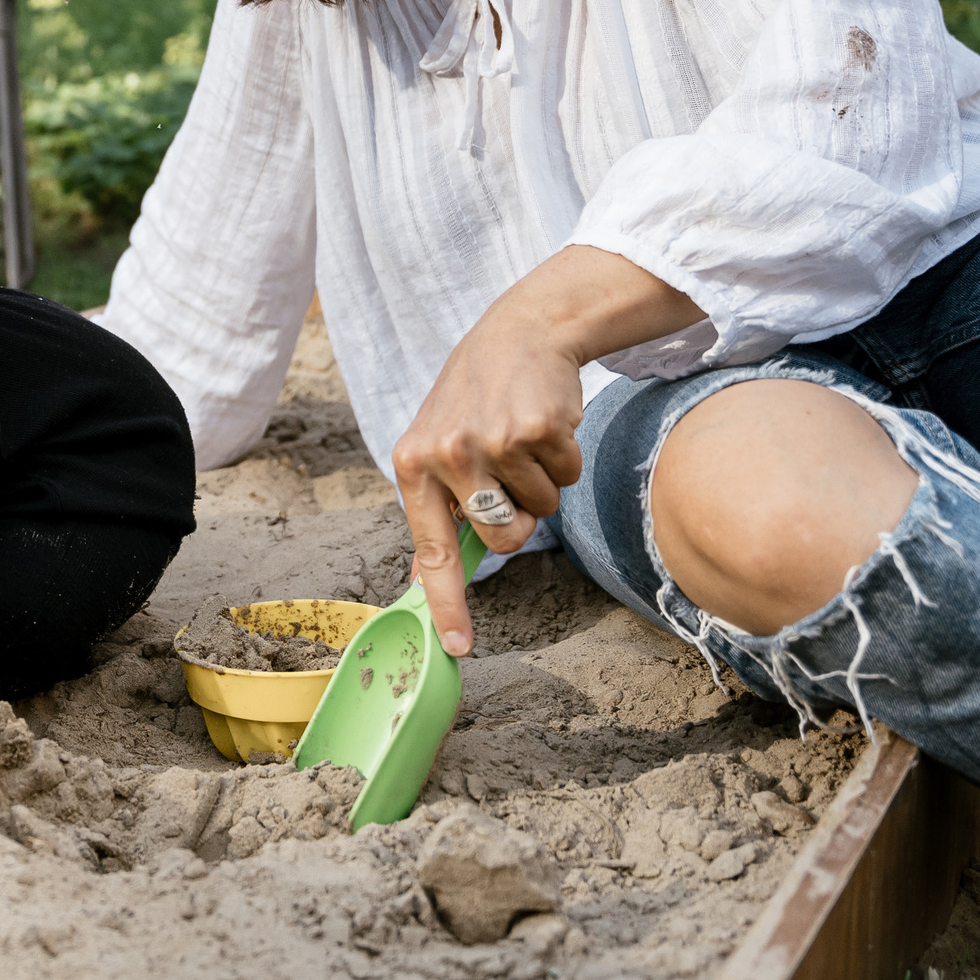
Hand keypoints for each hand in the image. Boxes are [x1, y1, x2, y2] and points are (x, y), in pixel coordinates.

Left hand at [386, 245, 701, 660]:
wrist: (519, 332)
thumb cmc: (474, 397)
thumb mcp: (436, 442)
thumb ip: (434, 506)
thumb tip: (424, 577)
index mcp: (412, 464)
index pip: (432, 550)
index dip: (446, 603)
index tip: (458, 647)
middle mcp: (446, 454)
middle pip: (503, 540)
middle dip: (519, 519)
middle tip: (509, 473)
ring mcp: (491, 441)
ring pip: (541, 510)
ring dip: (542, 481)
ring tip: (522, 437)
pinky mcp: (536, 428)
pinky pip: (566, 478)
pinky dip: (564, 457)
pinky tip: (544, 422)